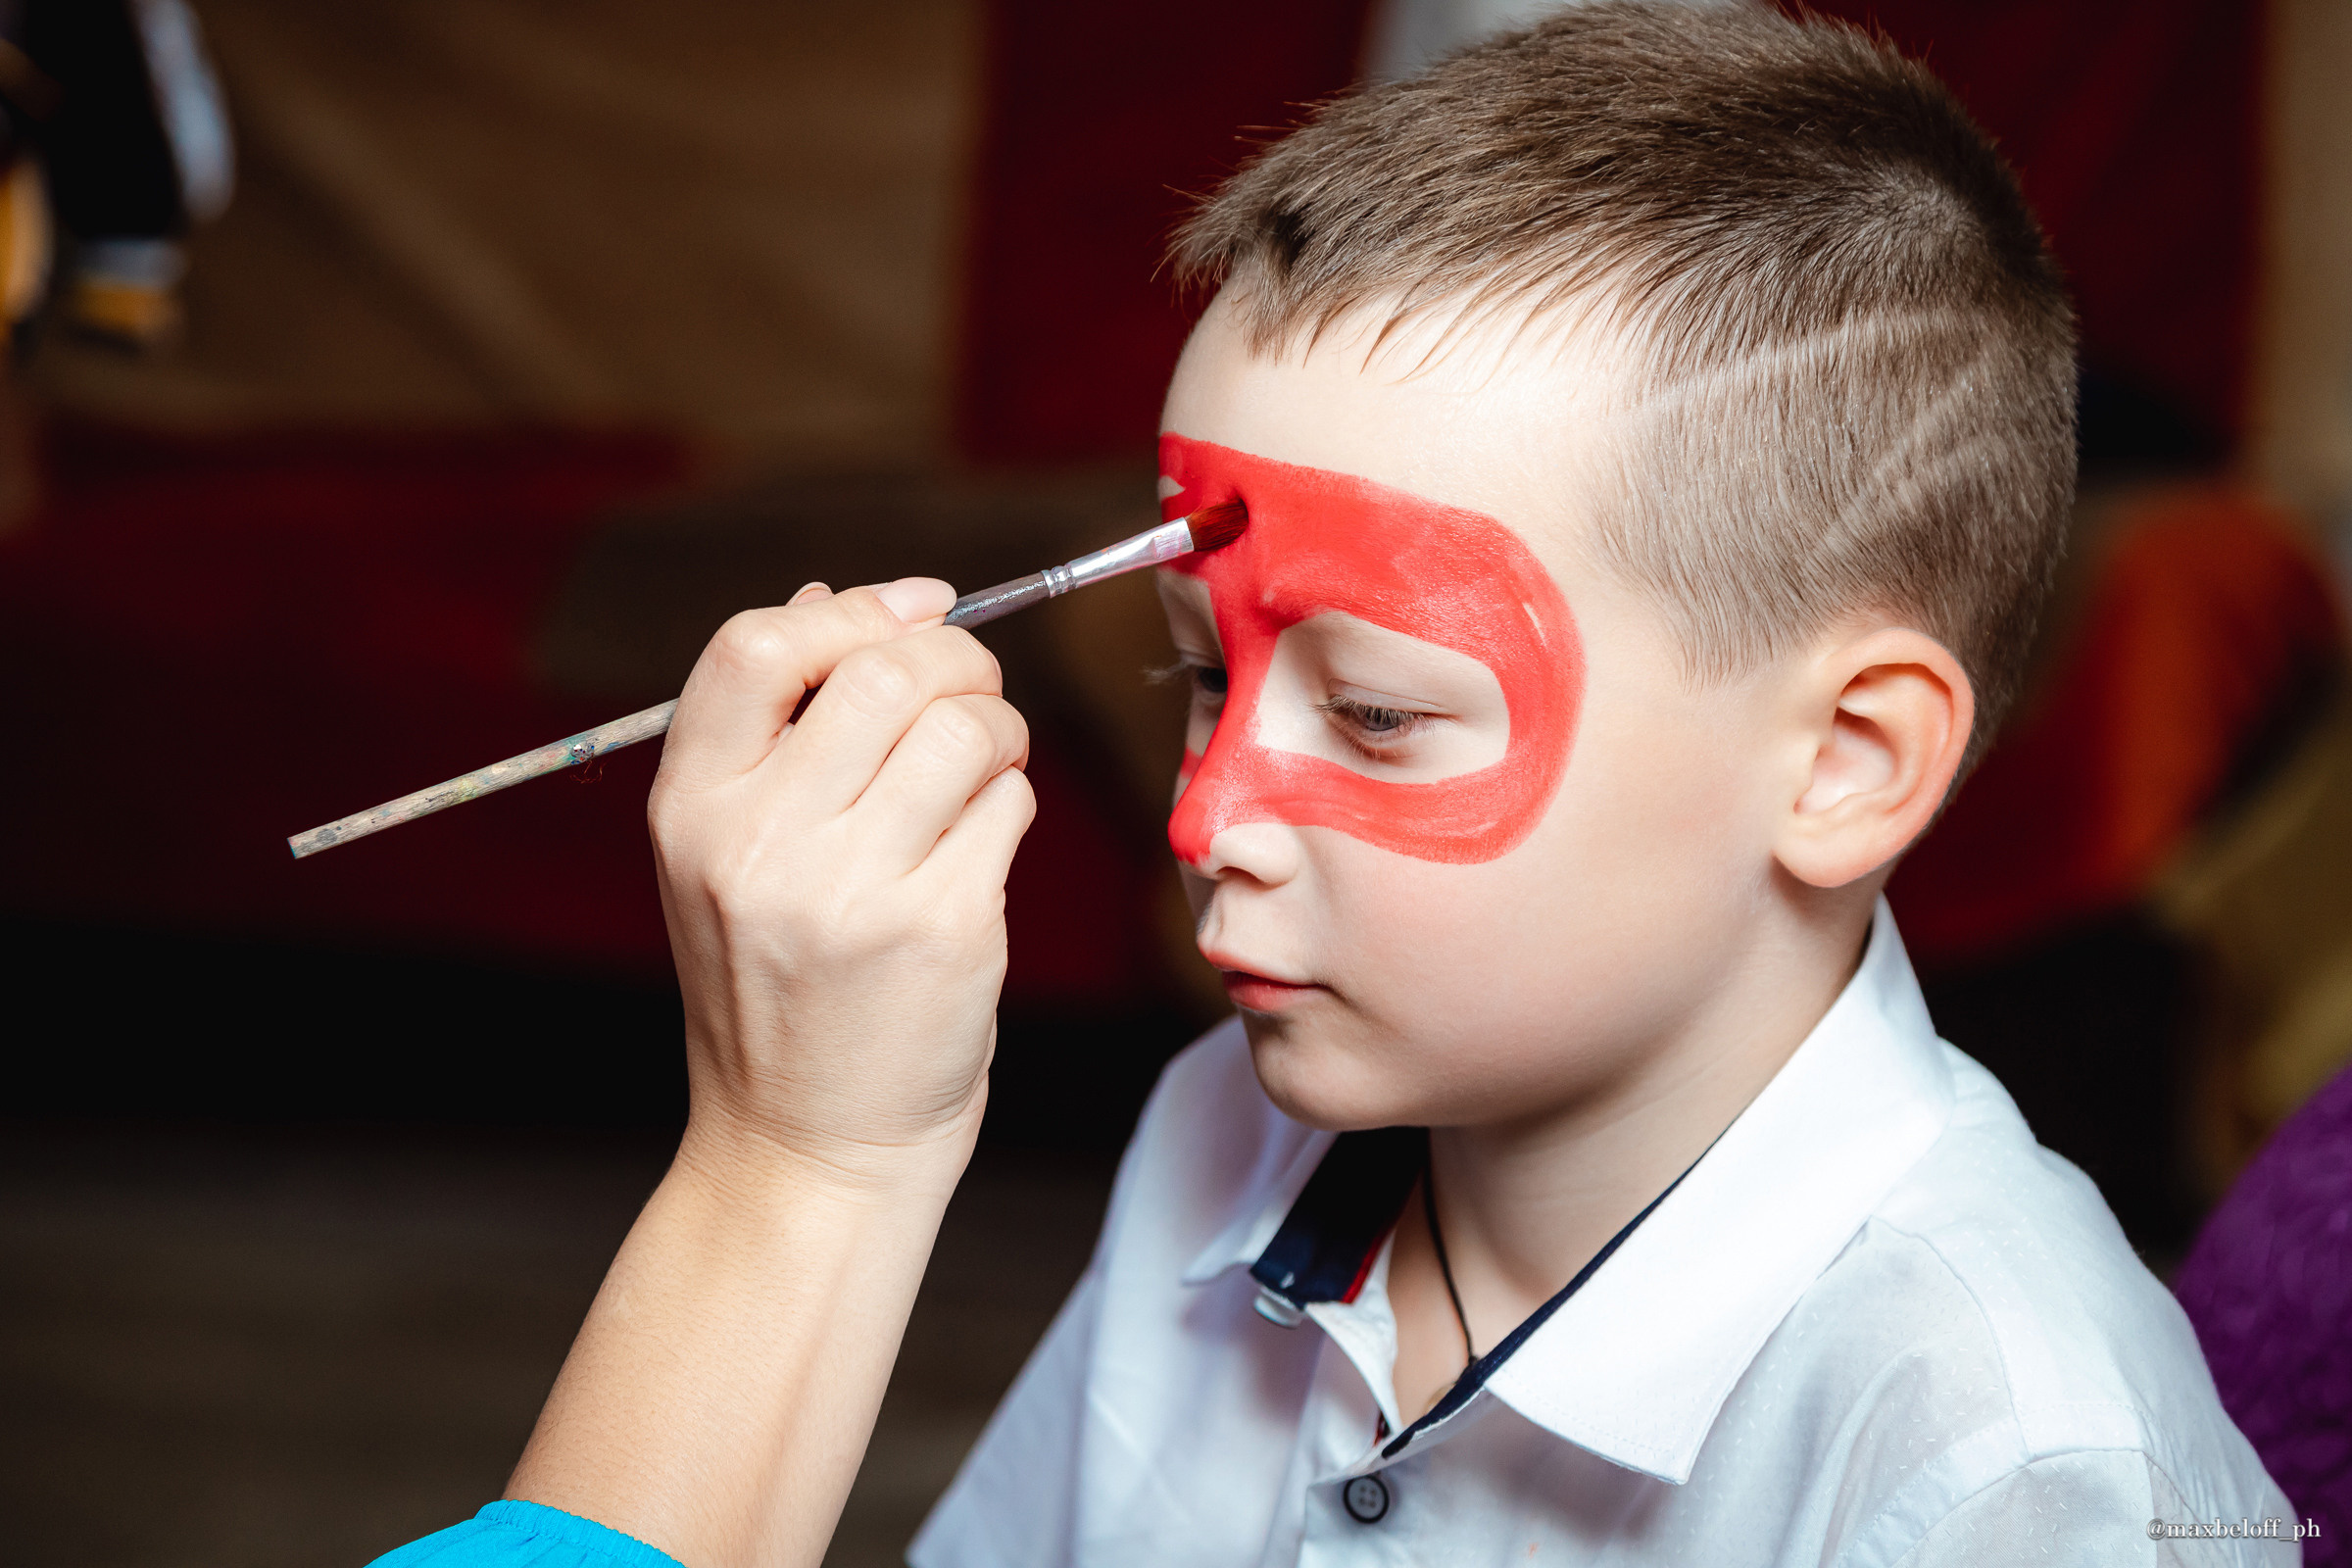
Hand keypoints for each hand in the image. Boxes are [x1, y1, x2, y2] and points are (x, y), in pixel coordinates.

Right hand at [648, 578, 1034, 1181]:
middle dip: (957, 661)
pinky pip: (1008, 806)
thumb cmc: (782, 988)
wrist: (808, 1147)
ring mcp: (852, 891)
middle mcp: (759, 845)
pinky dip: (1011, 806)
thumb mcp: (728, 858)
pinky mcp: (942, 931)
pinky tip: (980, 849)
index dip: (851, 611)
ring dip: (996, 731)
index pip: (755, 647)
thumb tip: (838, 597)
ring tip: (984, 770)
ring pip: (964, 730)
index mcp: (692, 811)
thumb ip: (773, 730)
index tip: (915, 611)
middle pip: (884, 673)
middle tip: (974, 694)